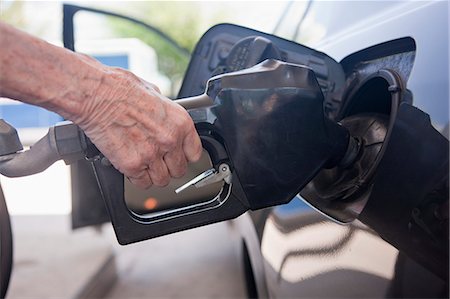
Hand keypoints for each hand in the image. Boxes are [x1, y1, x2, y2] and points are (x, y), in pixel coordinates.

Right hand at [75, 65, 201, 188]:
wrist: (95, 95)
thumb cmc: (119, 89)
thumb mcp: (154, 93)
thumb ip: (164, 113)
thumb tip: (165, 119)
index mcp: (180, 122)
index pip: (194, 153)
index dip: (185, 156)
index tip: (179, 157)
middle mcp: (169, 140)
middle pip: (179, 170)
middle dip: (169, 167)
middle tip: (158, 161)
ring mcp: (151, 154)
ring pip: (162, 180)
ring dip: (153, 175)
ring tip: (144, 164)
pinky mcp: (132, 165)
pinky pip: (142, 183)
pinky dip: (136, 177)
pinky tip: (131, 165)